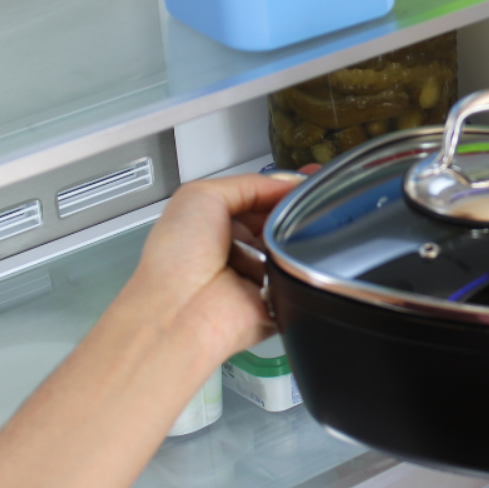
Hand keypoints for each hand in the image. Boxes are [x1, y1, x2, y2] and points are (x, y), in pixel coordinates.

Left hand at [109, 172, 307, 369]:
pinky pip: (305, 273)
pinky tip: (292, 261)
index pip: (263, 195)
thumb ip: (248, 184)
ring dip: (297, 237)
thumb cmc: (175, 260)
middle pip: (286, 218)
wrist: (181, 313)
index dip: (286, 186)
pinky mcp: (280, 296)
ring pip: (299, 244)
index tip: (313, 174)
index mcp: (221, 221)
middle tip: (313, 199)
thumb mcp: (200, 196)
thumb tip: (288, 183)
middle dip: (299, 208)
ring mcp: (263, 271)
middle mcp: (243, 246)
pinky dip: (302, 265)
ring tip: (285, 236)